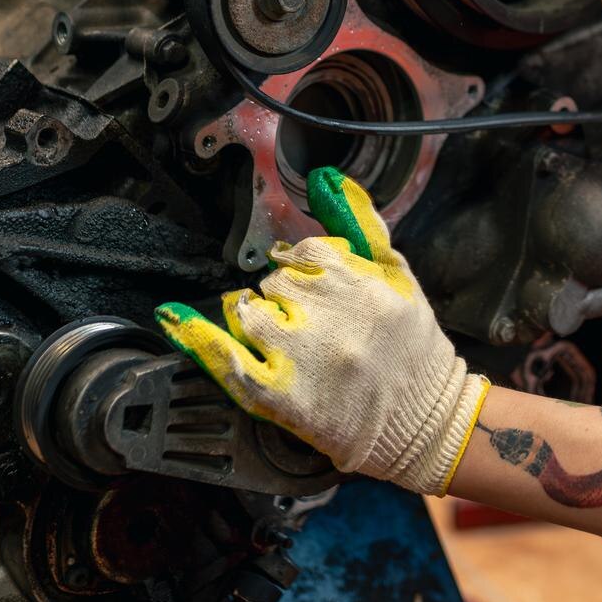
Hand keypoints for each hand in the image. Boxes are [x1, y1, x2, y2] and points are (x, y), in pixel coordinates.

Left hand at [155, 167, 488, 495]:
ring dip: (256, 318)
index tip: (314, 286)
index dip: (306, 269)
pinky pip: (225, 359)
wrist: (423, 422)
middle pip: (274, 281)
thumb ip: (361, 225)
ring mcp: (300, 357)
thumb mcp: (400, 278)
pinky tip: (178, 319)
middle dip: (285, 296)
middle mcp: (328, 316)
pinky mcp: (280, 396)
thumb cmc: (412, 348)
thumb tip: (328, 180)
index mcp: (358, 283)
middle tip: (309, 320)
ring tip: (281, 336)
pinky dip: (197, 337)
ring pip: (247, 312)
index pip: (304, 253)